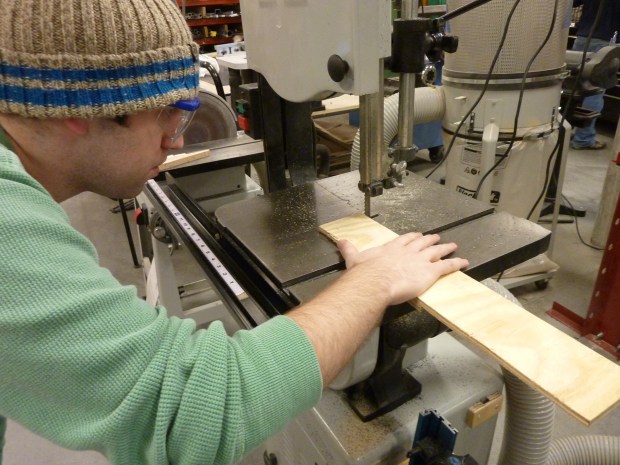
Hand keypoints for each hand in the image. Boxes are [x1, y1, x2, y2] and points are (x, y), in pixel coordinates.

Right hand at [337, 232, 468, 305]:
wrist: (375, 281)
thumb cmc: (365, 273)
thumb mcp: (354, 258)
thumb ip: (349, 250)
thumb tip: (341, 241)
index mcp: (392, 248)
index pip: (404, 239)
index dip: (412, 237)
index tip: (417, 235)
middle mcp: (408, 252)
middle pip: (422, 243)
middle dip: (430, 240)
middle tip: (436, 237)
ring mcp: (420, 261)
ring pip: (436, 252)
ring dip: (445, 248)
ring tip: (452, 245)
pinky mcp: (430, 272)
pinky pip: (446, 266)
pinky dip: (456, 263)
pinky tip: (463, 261)